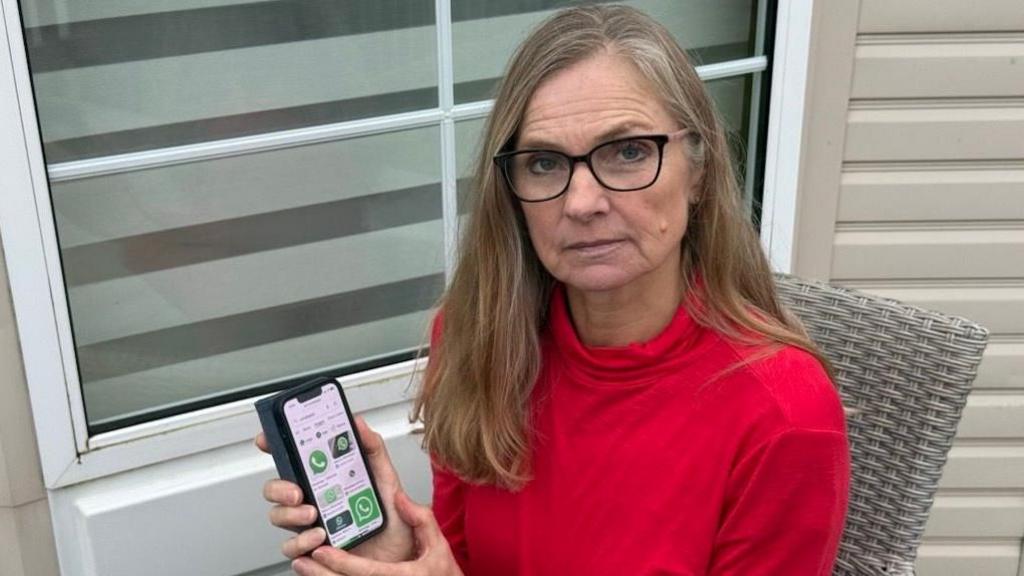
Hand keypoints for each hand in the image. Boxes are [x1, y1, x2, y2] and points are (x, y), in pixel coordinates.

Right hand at [257, 416, 414, 561]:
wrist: (400, 552)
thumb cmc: (390, 516)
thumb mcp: (385, 477)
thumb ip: (372, 447)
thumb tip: (357, 423)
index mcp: (324, 479)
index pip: (292, 460)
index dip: (274, 446)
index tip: (267, 440)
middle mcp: (312, 499)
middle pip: (276, 488)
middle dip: (279, 488)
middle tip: (297, 491)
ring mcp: (309, 524)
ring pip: (279, 516)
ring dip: (290, 515)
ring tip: (313, 515)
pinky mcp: (312, 549)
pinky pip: (292, 547)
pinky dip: (301, 542)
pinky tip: (318, 537)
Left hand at [292, 489, 462, 575]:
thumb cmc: (441, 573)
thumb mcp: (438, 543)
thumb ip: (420, 518)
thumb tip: (399, 498)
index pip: (364, 572)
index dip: (340, 563)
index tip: (322, 550)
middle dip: (320, 574)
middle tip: (302, 559)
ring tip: (303, 565)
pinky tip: (320, 574)